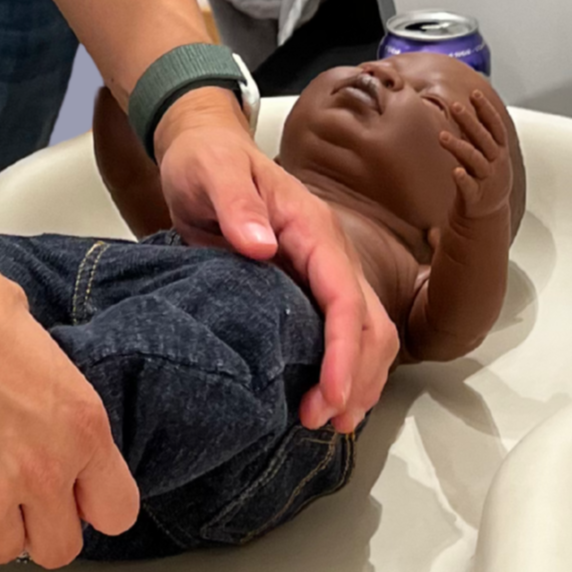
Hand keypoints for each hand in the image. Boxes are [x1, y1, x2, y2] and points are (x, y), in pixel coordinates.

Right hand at [0, 248, 141, 568]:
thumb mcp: (41, 347)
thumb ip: (55, 403)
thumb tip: (46, 417)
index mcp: (80, 427)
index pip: (116, 512)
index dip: (93, 501)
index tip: (76, 490)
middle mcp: (41, 471)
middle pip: (60, 549)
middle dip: (42, 524)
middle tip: (20, 491)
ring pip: (3, 549)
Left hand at [154, 95, 398, 431]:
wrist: (202, 150)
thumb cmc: (206, 161)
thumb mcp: (212, 172)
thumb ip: (235, 204)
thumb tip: (262, 247)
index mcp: (313, 228)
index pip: (345, 296)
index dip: (344, 350)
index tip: (330, 394)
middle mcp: (329, 252)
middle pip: (370, 323)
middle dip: (356, 377)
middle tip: (322, 421)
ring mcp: (323, 270)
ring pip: (366, 332)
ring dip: (357, 380)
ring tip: (327, 421)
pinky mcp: (307, 286)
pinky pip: (341, 331)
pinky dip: (343, 368)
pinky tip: (323, 396)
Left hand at [435, 77, 512, 227]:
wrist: (488, 216)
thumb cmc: (484, 178)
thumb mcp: (487, 155)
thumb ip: (477, 135)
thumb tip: (462, 106)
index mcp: (499, 152)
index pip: (495, 126)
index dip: (487, 110)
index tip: (475, 93)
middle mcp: (496, 164)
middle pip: (484, 139)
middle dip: (471, 122)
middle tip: (455, 106)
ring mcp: (487, 180)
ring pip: (475, 160)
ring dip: (460, 147)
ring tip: (442, 136)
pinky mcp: (477, 197)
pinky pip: (470, 187)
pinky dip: (464, 179)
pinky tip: (455, 171)